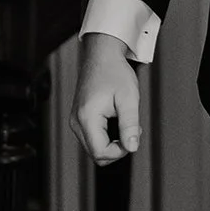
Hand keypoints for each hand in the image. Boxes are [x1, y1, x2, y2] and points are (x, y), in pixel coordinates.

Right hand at [72, 30, 140, 163]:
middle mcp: (77, 121)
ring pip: (94, 147)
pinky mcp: (79, 118)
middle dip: (117, 148)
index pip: (100, 152)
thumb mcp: (129, 99)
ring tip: (125, 122)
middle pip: (96, 154)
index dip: (120, 151)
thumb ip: (130, 125)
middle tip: (132, 129)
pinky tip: (116, 121)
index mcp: (87, 117)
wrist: (102, 56)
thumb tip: (132, 147)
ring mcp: (76, 120)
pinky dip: (106, 136)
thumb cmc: (114, 72)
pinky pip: (92, 138)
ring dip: (112, 142)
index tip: (133, 137)